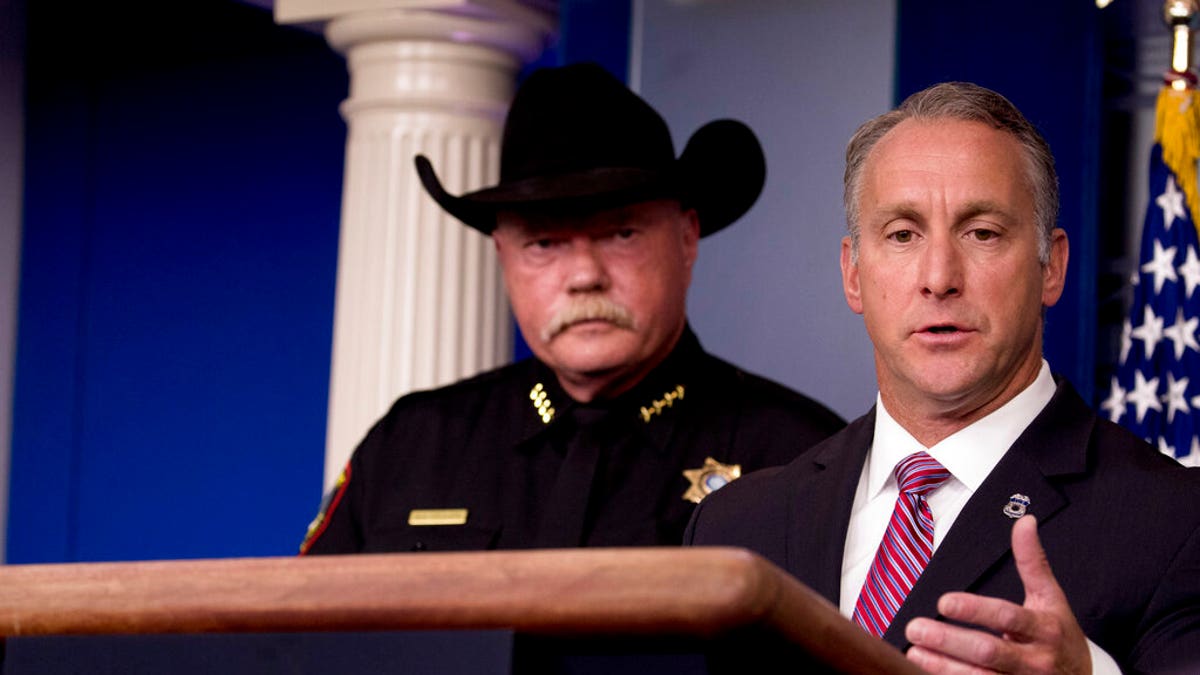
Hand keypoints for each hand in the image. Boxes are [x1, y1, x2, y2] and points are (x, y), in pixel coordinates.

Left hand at [903, 515, 1091, 673]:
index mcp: (1043, 628)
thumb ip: (1033, 562)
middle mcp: (1034, 660)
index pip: (1006, 617)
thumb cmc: (1060, 636)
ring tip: (914, 652)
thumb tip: (1024, 521)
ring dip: (944, 667)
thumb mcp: (1051, 598)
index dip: (975, 610)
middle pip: (988, 652)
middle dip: (950, 641)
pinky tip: (926, 672)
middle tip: (915, 628)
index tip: (943, 602)